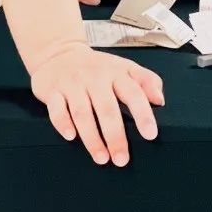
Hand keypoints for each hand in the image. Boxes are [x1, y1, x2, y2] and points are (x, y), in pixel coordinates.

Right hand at [30, 42, 163, 165]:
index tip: (150, 135)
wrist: (59, 52)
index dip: (142, 114)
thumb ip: (146, 80)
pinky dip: (62, 123)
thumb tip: (160, 100)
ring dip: (92, 138)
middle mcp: (94, 77)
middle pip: (107, 109)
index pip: (133, 93)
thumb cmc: (97, 67)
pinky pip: (56, 109)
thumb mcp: (124, 67)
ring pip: (82, 113)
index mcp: (115, 72)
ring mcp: (72, 83)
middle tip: (122, 159)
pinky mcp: (52, 90)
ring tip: (102, 158)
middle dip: (115, 136)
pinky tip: (71, 136)